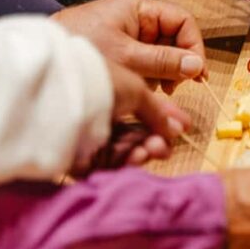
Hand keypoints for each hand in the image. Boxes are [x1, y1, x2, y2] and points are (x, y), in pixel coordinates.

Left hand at [53, 0, 205, 93]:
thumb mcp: (128, 58)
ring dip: (163, 73)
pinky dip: (149, 76)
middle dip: (178, 63)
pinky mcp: (120, 50)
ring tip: (154, 90)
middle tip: (174, 88)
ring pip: (162, 53)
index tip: (196, 74)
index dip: (194, 47)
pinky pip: (146, 62)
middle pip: (175, 38)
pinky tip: (141, 88)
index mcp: (140, 8)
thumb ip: (164, 61)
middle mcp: (137, 18)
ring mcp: (128, 34)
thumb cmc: (82, 50)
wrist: (40, 58)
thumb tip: (197, 66)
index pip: (183, 22)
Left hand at [71, 60, 190, 173]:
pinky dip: (123, 163)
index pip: (142, 113)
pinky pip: (105, 166)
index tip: (185, 127)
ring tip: (150, 151)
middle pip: (133, 136)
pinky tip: (136, 156)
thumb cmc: (102, 82)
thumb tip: (177, 128)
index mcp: (110, 94)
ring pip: (122, 153)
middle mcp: (97, 116)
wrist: (65, 93)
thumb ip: (158, 112)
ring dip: (142, 152)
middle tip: (164, 146)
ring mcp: (85, 139)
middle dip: (154, 142)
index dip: (164, 121)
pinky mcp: (75, 159)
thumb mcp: (137, 90)